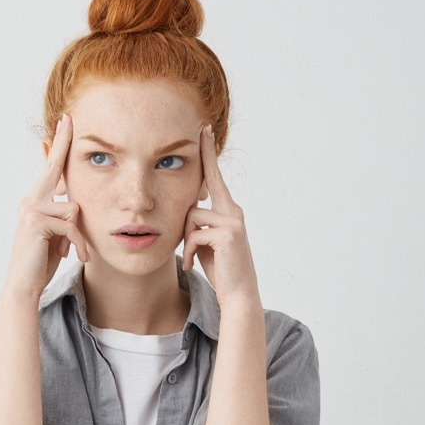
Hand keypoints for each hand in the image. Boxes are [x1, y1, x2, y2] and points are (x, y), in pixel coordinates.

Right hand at [2, 113, 89, 299]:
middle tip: (70, 118)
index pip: (50, 170)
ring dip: (80, 235)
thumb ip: (63, 216)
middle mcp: (30, 201)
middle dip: (62, 143)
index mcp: (36, 202)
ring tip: (78, 252)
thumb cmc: (42, 261)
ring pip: (73, 208)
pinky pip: (71, 225)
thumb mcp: (57, 234)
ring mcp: (30, 210)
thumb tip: (74, 203)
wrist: (24, 285)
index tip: (65, 123)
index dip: (58, 146)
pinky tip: (77, 256)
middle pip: (53, 168)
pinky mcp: (36, 222)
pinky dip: (78, 243)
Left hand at [181, 125, 260, 306]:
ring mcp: (233, 221)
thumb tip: (187, 209)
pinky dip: (189, 252)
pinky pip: (194, 235)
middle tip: (202, 138)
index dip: (209, 154)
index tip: (204, 131)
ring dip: (186, 241)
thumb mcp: (206, 240)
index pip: (215, 178)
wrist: (237, 293)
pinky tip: (194, 265)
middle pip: (201, 192)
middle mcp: (233, 211)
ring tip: (193, 258)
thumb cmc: (219, 267)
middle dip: (200, 175)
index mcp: (229, 211)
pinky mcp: (227, 234)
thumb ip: (199, 222)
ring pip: (191, 218)